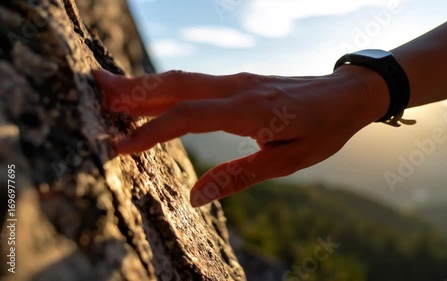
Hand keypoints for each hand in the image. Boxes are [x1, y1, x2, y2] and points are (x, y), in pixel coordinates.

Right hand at [93, 66, 388, 206]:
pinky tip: (152, 93)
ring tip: (110, 88)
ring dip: (145, 83)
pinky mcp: (239, 82)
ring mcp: (237, 81)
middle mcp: (238, 89)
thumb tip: (194, 196)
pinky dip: (166, 86)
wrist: (348, 94)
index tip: (119, 147)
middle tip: (94, 90)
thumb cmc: (323, 129)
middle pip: (176, 85)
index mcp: (251, 110)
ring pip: (182, 79)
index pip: (188, 117)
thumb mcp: (288, 162)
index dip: (152, 131)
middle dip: (134, 89)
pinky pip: (195, 81)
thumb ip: (240, 176)